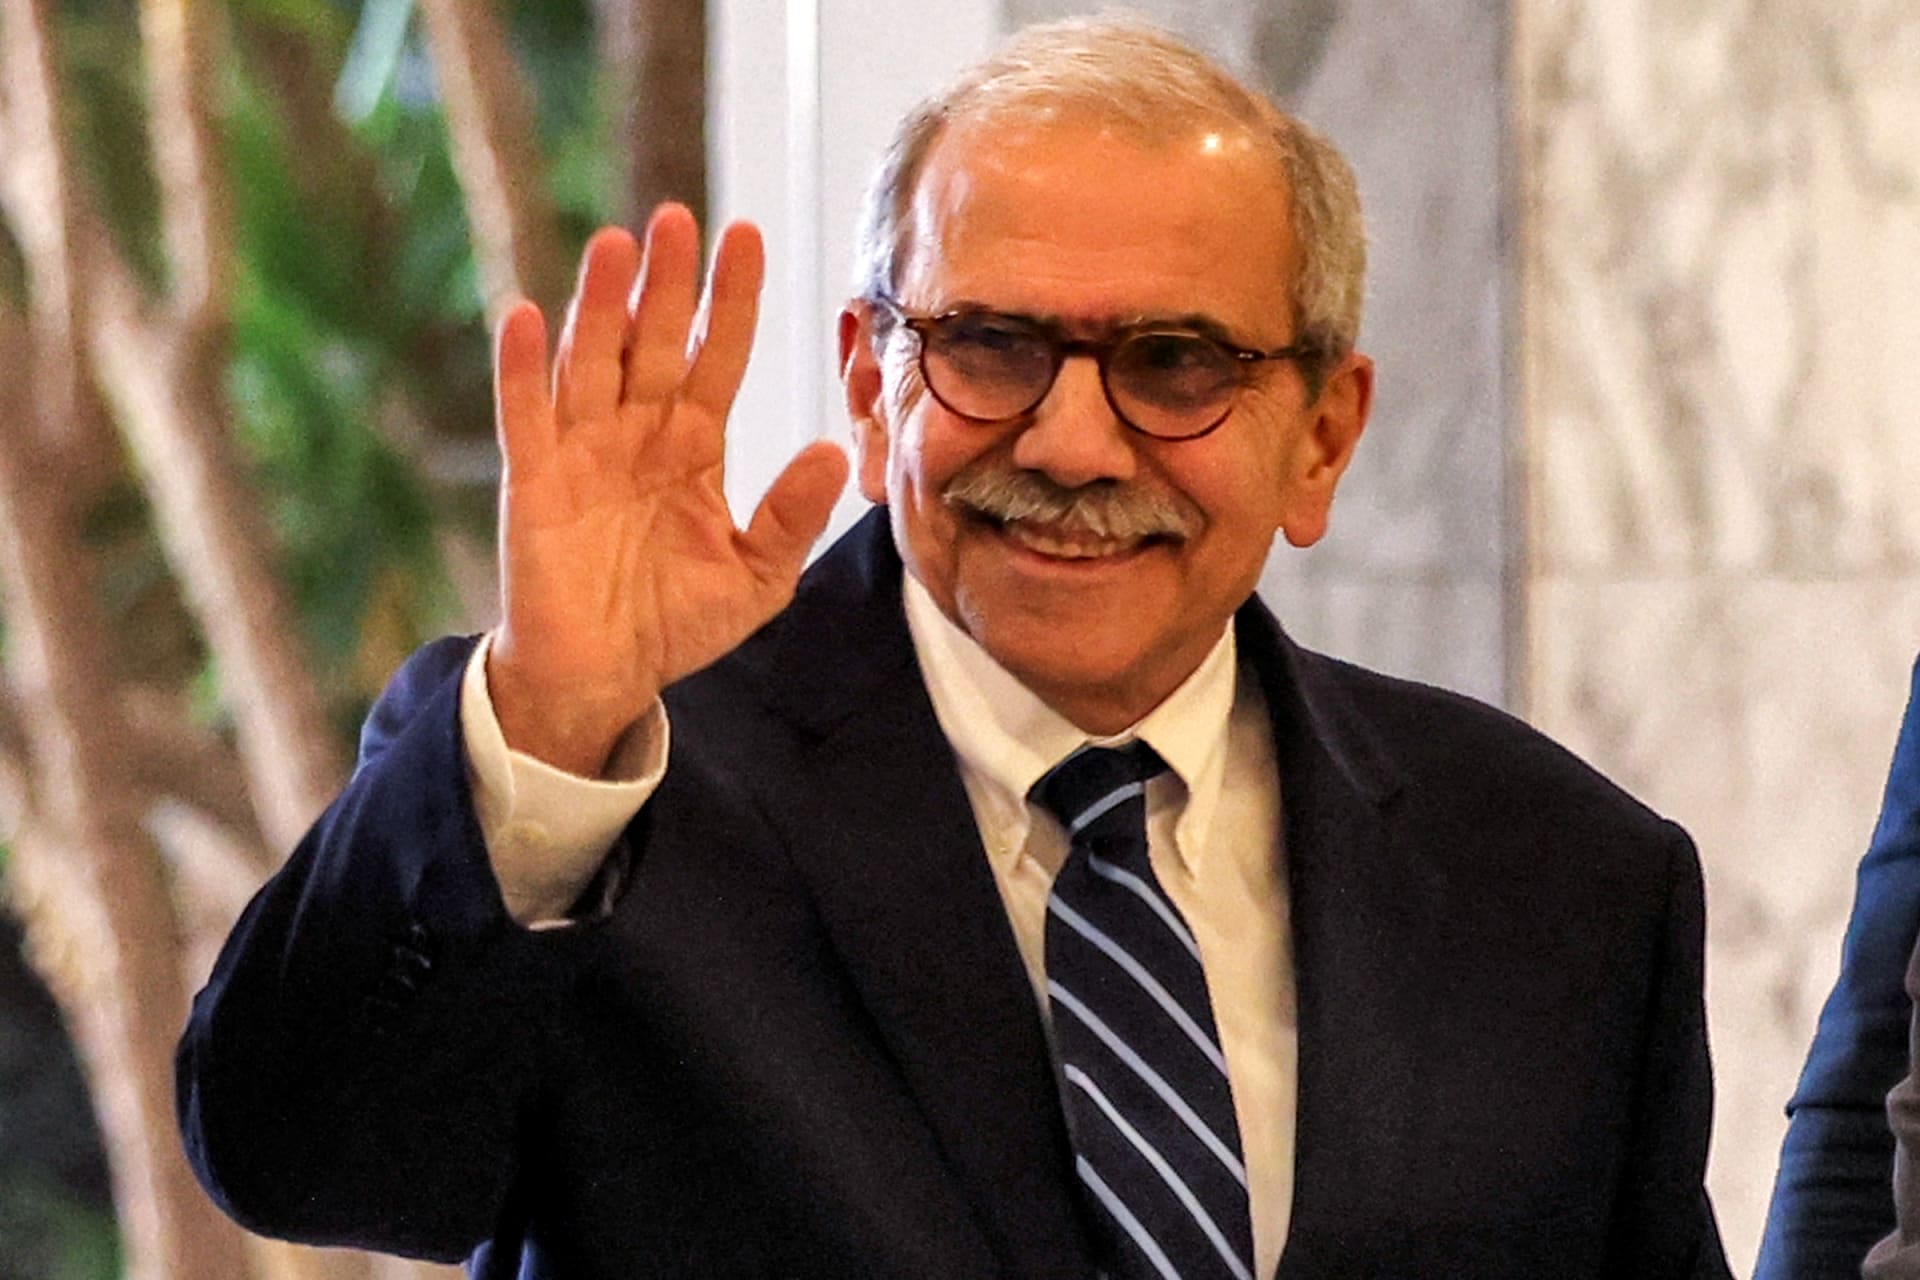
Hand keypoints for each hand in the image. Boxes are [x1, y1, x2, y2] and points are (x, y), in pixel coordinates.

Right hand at [487, 205, 848, 774]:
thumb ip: (790, 517)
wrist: (603, 678)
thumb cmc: (675, 624)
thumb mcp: (755, 578)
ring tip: (615, 244)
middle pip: (655, 342)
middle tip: (679, 217)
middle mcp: (638, 434)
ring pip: (592, 360)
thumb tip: (834, 452)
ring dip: (600, 304)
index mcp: (694, 448)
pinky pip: (526, 415)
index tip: (748, 237)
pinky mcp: (532, 481)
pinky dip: (523, 368)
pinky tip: (528, 316)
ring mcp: (582, 451)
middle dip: (667, 282)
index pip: (720, 357)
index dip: (732, 300)